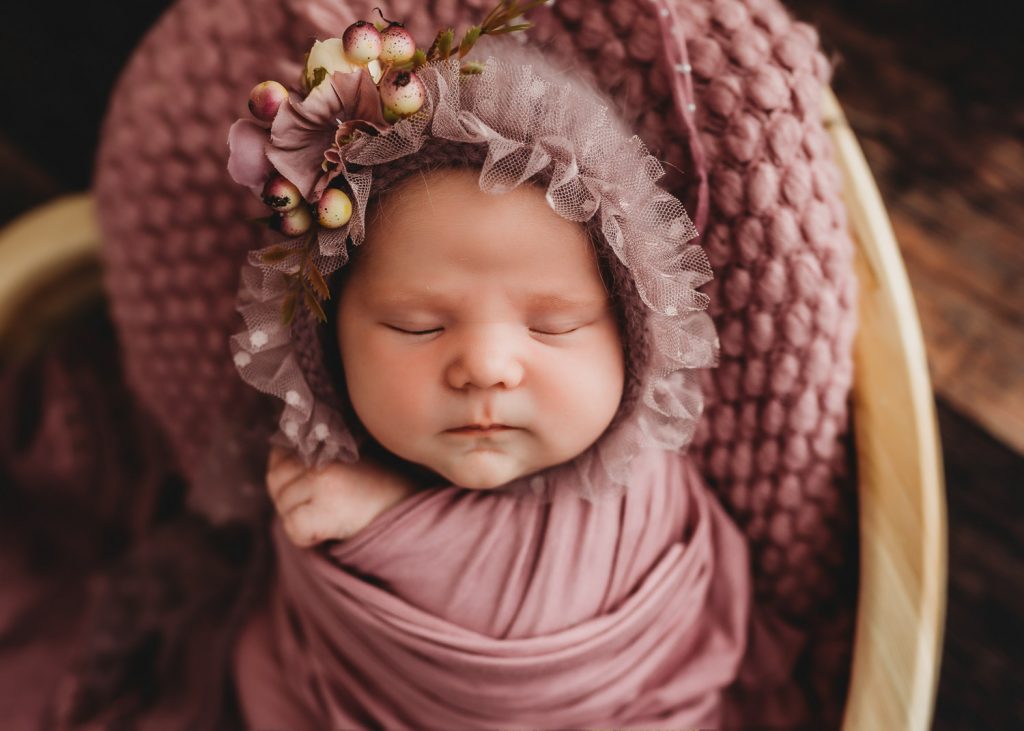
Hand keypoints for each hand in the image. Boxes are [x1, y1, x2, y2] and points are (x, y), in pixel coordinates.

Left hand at [266, 447, 416, 546]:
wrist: (407, 506)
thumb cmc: (378, 484)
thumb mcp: (346, 457)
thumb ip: (314, 454)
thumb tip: (276, 459)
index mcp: (325, 442)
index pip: (278, 456)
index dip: (286, 476)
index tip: (306, 487)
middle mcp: (322, 461)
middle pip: (276, 481)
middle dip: (288, 498)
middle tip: (315, 507)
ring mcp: (322, 484)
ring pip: (283, 506)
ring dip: (296, 518)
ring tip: (324, 517)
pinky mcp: (325, 510)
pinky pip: (294, 528)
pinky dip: (304, 537)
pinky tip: (325, 533)